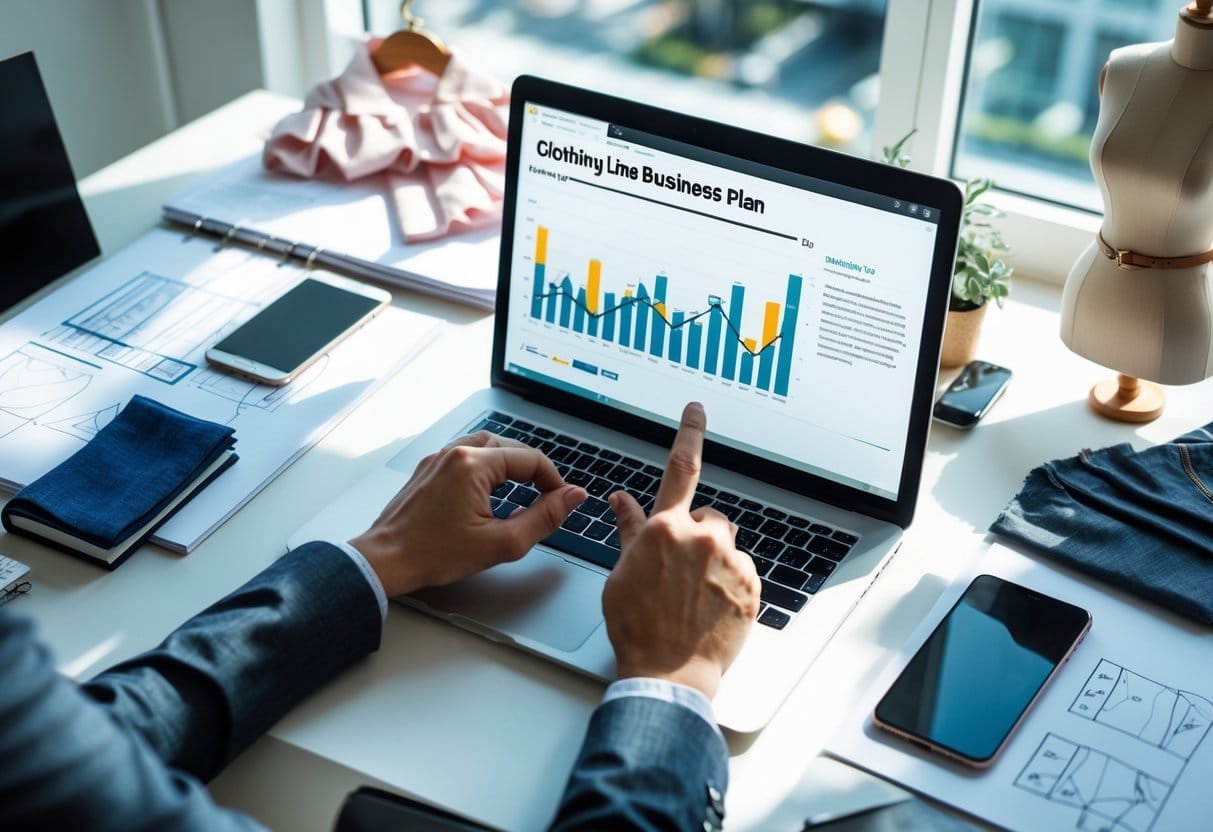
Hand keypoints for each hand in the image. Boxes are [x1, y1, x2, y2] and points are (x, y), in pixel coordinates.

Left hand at [349, 431, 586, 597]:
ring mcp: (438, 459)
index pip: (530, 459)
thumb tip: (572, 497)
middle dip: (533, 470)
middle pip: (510, 447)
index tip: (563, 499)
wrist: (386, 560)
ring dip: (509, 464)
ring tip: (522, 489)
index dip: (554, 480)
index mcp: (474, 465)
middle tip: (546, 496)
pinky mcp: (428, 469)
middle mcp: (455, 453)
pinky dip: (486, 466)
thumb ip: (544, 518)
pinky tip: (490, 489)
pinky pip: (465, 455)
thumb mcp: (502, 543)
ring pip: (487, 446)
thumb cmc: (434, 554)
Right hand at [603, 402, 759, 699]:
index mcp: (664, 529)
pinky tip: (711, 608)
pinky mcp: (751, 584)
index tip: (696, 409)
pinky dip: (730, 583)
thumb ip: (628, 530)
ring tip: (695, 596)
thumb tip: (621, 500)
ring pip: (726, 545)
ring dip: (714, 560)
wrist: (669, 672)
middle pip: (707, 517)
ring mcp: (730, 561)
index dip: (690, 431)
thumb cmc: (638, 627)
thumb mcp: (621, 573)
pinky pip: (741, 570)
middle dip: (696, 535)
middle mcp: (701, 537)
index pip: (681, 467)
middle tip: (679, 572)